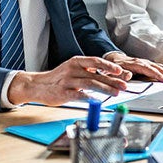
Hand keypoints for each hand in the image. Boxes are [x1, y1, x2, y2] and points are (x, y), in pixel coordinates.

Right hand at [7, 56, 129, 105]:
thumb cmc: (58, 78)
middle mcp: (72, 69)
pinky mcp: (63, 93)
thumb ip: (88, 72)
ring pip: (90, 84)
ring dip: (105, 89)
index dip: (109, 66)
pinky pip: (79, 95)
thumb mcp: (72, 70)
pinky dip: (90, 98)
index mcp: (76, 62)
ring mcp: (67, 81)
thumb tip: (108, 76)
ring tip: (116, 93)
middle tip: (124, 85)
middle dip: (112, 80)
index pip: (96, 61)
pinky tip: (98, 101)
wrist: (38, 85)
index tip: (120, 71)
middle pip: (96, 74)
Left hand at [105, 52, 162, 82]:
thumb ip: (121, 74)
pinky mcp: (148, 65)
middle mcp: (143, 62)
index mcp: (136, 64)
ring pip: (161, 67)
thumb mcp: (114, 71)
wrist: (113, 59)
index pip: (150, 70)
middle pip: (159, 68)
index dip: (159, 76)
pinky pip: (160, 68)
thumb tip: (129, 75)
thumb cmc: (114, 67)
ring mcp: (147, 63)